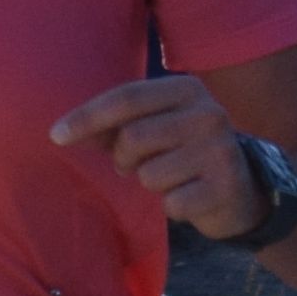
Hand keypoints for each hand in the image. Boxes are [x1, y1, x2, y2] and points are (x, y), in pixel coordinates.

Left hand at [49, 71, 262, 246]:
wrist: (241, 189)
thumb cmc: (183, 154)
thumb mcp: (153, 129)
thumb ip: (112, 126)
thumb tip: (61, 132)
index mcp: (187, 89)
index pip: (126, 98)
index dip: (86, 117)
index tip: (55, 135)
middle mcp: (208, 112)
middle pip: (133, 138)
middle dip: (124, 160)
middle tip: (137, 166)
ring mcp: (220, 149)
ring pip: (149, 174)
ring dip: (150, 184)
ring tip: (171, 179)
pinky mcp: (225, 186)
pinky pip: (171, 204)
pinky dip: (172, 207)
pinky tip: (190, 197)